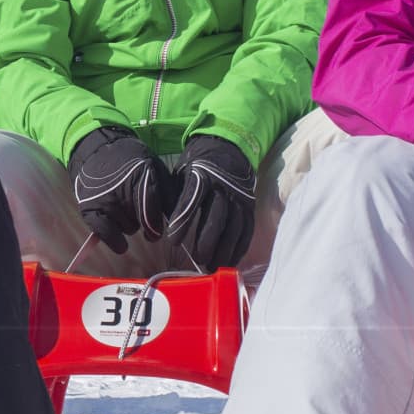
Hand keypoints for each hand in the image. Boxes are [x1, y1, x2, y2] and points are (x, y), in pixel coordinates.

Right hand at [69, 125, 173, 251]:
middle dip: (144, 221)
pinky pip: (105, 233)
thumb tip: (180, 221)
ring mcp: (104, 199)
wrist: (97, 149)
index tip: (157, 231)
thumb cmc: (132, 161)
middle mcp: (122, 189)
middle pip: (141, 222)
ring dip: (130, 225)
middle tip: (138, 209)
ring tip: (124, 209)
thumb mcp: (155, 168)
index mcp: (141, 176)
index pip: (152, 212)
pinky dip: (115, 241)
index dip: (157, 226)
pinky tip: (121, 243)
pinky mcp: (89, 208)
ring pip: (128, 228)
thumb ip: (168, 193)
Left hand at [163, 134, 257, 270]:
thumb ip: (175, 195)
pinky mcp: (249, 206)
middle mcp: (223, 188)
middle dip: (206, 241)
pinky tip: (232, 260)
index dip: (182, 223)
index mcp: (202, 177)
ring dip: (224, 249)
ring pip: (234, 227)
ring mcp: (239, 198)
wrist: (227, 148)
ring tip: (213, 265)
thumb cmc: (198, 164)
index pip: (191, 202)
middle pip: (216, 218)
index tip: (173, 241)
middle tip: (198, 259)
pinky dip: (240, 246)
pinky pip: (247, 229)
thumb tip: (163, 221)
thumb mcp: (182, 173)